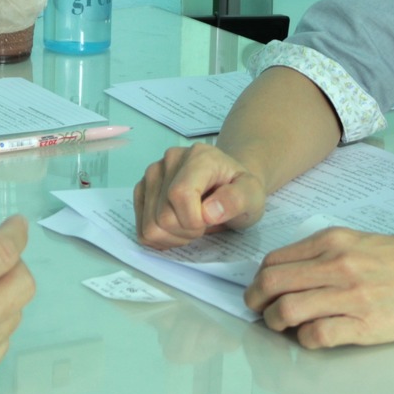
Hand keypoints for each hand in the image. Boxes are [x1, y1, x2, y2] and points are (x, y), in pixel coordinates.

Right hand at [132, 143, 266, 249]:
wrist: (228, 183)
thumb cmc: (240, 190)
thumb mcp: (253, 195)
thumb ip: (236, 200)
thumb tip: (209, 212)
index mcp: (199, 157)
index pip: (179, 195)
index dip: (193, 221)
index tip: (210, 222)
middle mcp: (170, 160)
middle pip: (162, 215)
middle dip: (186, 231)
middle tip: (204, 225)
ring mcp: (152, 173)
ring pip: (149, 225)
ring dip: (173, 236)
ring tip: (191, 226)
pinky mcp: (142, 188)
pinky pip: (141, 227)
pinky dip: (160, 237)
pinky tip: (177, 228)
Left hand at [244, 228, 393, 347]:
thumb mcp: (363, 242)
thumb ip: (326, 255)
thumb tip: (290, 277)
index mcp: (333, 241)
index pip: (274, 260)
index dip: (259, 280)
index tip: (261, 292)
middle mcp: (337, 265)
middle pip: (271, 283)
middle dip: (256, 302)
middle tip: (260, 313)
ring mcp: (351, 296)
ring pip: (286, 310)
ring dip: (276, 323)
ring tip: (284, 329)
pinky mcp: (366, 326)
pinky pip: (317, 336)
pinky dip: (305, 341)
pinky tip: (313, 339)